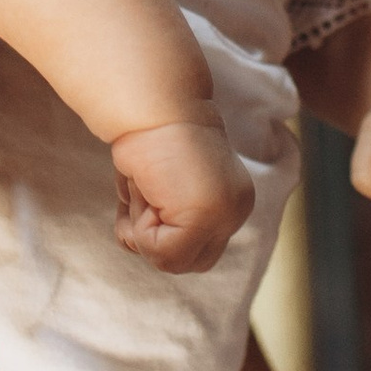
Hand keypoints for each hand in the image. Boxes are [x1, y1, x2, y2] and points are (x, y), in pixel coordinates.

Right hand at [111, 112, 256, 271]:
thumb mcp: (155, 190)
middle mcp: (236, 209)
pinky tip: (148, 190)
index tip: (148, 194)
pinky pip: (162, 254)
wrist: (153, 107)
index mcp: (231, 199)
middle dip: (156, 241)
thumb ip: (157, 222)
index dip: (161, 232)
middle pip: (190, 262)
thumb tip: (135, 246)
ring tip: (148, 188)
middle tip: (146, 197)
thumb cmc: (147, 140)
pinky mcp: (208, 218)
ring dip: (145, 230)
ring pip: (174, 262)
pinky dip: (140, 228)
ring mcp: (226, 215)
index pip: (197, 248)